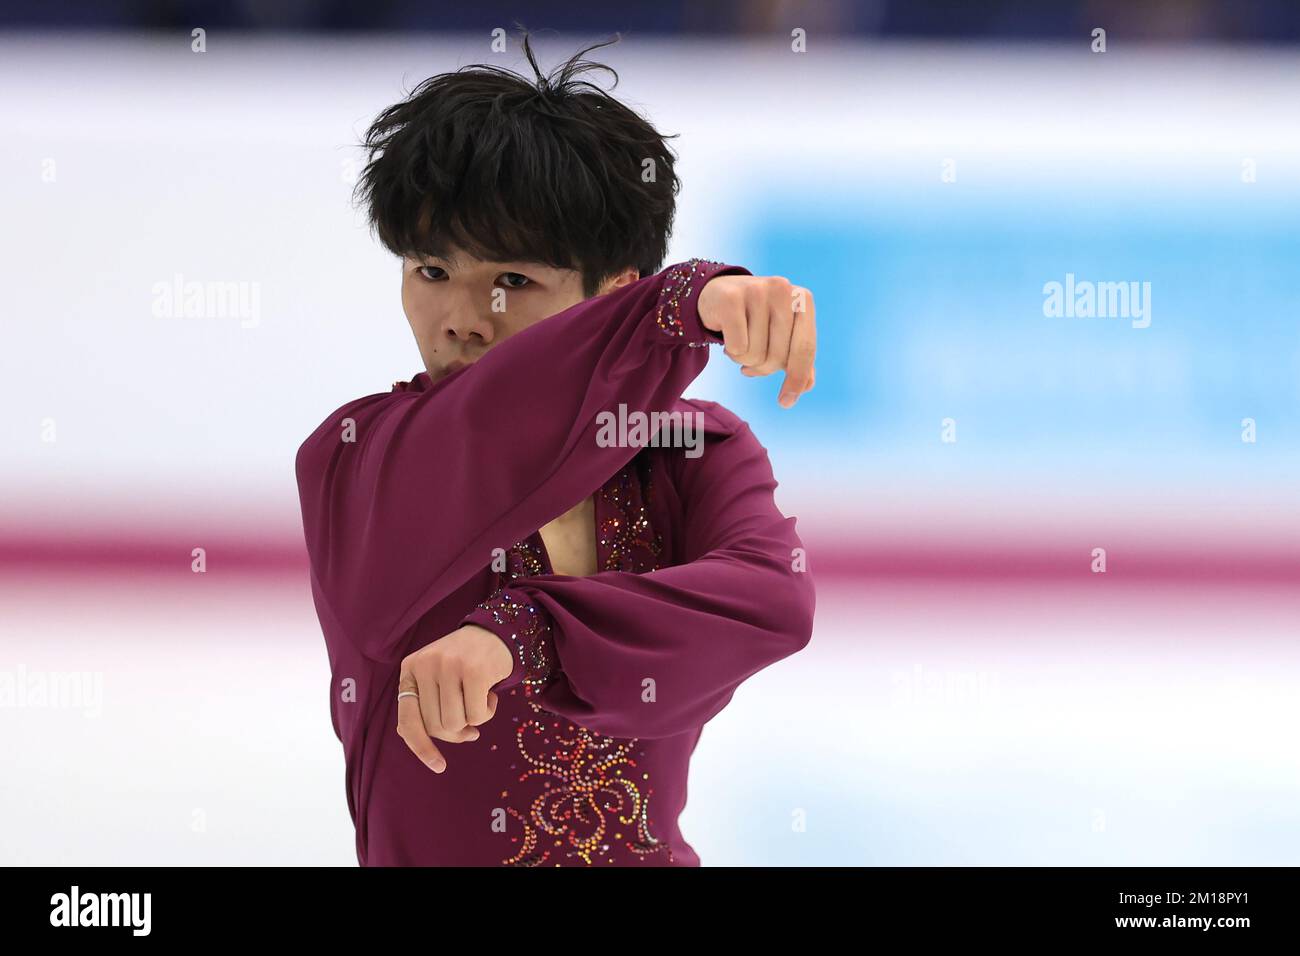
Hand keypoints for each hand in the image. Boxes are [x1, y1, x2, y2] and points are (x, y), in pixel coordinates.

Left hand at [395, 624, 514, 772]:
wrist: (495, 633)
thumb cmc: (463, 663)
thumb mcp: (436, 678)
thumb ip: (423, 704)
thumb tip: (409, 736)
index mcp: (410, 669)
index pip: (408, 720)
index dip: (421, 747)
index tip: (439, 767)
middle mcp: (425, 665)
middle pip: (436, 726)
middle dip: (456, 733)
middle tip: (470, 726)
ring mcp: (449, 666)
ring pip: (456, 723)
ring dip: (473, 722)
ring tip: (480, 702)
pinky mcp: (474, 670)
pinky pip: (478, 716)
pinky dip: (488, 713)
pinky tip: (491, 695)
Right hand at [698, 274, 816, 406]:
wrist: (719, 293)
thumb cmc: (756, 319)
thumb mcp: (781, 335)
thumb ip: (797, 358)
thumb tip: (806, 385)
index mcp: (803, 299)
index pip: (805, 348)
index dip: (796, 379)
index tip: (786, 402)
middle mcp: (783, 290)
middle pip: (778, 357)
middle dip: (763, 367)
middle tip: (752, 358)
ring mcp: (756, 291)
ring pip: (755, 355)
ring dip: (744, 358)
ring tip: (739, 341)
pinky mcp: (730, 298)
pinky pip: (737, 347)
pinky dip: (731, 351)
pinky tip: (727, 336)